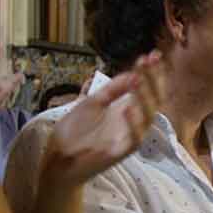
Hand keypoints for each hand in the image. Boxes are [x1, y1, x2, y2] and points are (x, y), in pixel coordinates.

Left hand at [44, 52, 164, 186]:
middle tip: (151, 61)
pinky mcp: (122, 151)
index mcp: (126, 108)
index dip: (150, 72)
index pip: (146, 88)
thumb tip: (132, 73)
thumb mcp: (92, 102)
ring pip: (148, 116)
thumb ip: (112, 89)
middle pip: (153, 99)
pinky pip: (135, 137)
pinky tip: (128, 108)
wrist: (60, 158)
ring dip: (145, 96)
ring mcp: (129, 135)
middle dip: (153, 79)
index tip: (151, 55)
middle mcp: (132, 120)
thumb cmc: (75, 132)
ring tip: (138, 79)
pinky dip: (134, 124)